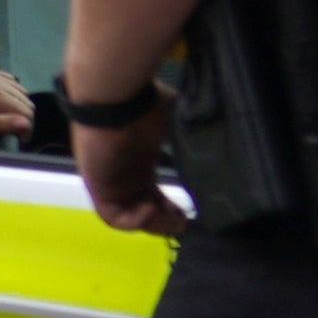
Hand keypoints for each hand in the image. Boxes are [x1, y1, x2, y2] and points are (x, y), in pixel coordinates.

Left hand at [0, 66, 35, 141]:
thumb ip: (0, 124)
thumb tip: (25, 123)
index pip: (24, 110)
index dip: (26, 128)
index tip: (19, 139)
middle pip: (24, 99)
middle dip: (23, 116)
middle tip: (14, 131)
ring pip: (19, 89)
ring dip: (18, 104)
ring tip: (8, 118)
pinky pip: (7, 79)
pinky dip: (10, 91)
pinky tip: (2, 102)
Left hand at [71, 95, 187, 232]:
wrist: (115, 94)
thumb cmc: (144, 102)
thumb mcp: (176, 120)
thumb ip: (192, 134)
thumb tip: (220, 137)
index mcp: (140, 163)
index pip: (153, 196)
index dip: (170, 209)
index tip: (189, 211)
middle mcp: (124, 175)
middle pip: (142, 210)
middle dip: (165, 221)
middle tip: (185, 220)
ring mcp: (109, 181)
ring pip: (129, 216)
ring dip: (153, 223)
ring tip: (172, 217)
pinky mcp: (97, 185)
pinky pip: (113, 216)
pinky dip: (134, 220)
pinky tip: (151, 208)